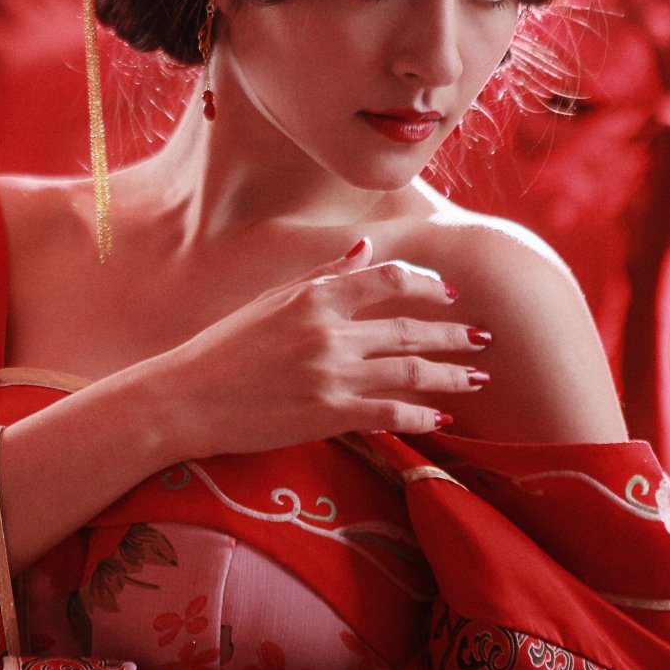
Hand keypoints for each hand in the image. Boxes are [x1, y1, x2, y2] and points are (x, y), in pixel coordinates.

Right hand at [145, 237, 489, 459]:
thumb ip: (323, 276)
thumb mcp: (270, 301)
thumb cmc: (224, 349)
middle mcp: (328, 332)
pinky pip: (391, 414)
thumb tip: (364, 249)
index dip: (428, 285)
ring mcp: (330, 375)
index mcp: (314, 298)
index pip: (389, 279)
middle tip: (484, 337)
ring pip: (410, 372)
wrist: (186, 398)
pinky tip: (441, 420)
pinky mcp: (328, 415)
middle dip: (454, 333)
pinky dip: (422, 417)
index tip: (450, 294)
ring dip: (451, 375)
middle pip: (410, 329)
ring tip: (478, 377)